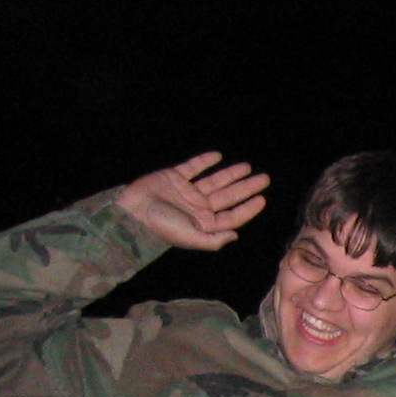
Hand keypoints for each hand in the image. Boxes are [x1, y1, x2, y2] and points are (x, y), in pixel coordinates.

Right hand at [114, 153, 269, 250]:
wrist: (131, 212)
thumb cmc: (161, 227)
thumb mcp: (191, 238)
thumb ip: (214, 240)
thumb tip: (235, 235)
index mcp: (204, 223)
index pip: (232, 215)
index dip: (249, 208)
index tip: (263, 199)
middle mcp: (198, 207)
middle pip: (228, 196)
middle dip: (246, 187)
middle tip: (265, 179)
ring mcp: (187, 192)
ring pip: (214, 181)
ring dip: (231, 174)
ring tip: (248, 167)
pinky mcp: (173, 177)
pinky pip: (192, 167)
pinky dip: (204, 161)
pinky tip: (218, 156)